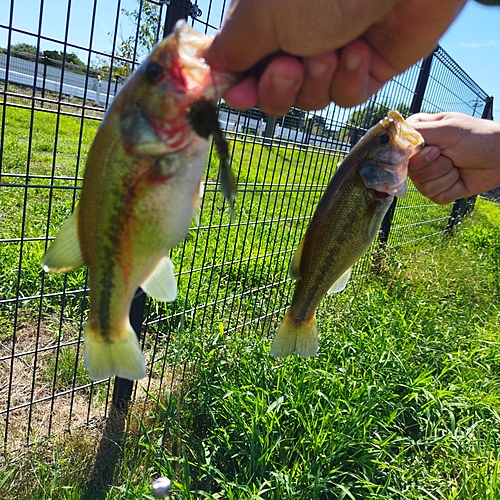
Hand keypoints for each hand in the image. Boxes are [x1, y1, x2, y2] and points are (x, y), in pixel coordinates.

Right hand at [205, 0, 465, 114]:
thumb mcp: (261, 15)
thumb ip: (232, 48)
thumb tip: (211, 68)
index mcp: (267, 19)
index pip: (244, 66)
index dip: (241, 87)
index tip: (236, 96)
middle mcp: (298, 37)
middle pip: (276, 92)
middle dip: (280, 87)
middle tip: (290, 67)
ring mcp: (334, 52)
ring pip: (312, 98)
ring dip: (319, 79)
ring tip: (334, 47)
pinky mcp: (367, 67)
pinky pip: (346, 96)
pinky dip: (350, 79)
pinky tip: (359, 50)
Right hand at [407, 112, 499, 203]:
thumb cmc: (479, 136)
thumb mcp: (447, 128)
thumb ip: (416, 132)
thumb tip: (390, 141)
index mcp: (417, 137)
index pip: (398, 152)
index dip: (414, 156)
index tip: (434, 150)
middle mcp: (419, 156)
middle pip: (411, 172)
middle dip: (435, 166)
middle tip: (450, 155)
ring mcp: (429, 175)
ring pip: (422, 186)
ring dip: (446, 176)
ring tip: (458, 165)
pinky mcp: (439, 191)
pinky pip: (434, 197)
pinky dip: (452, 188)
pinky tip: (461, 178)